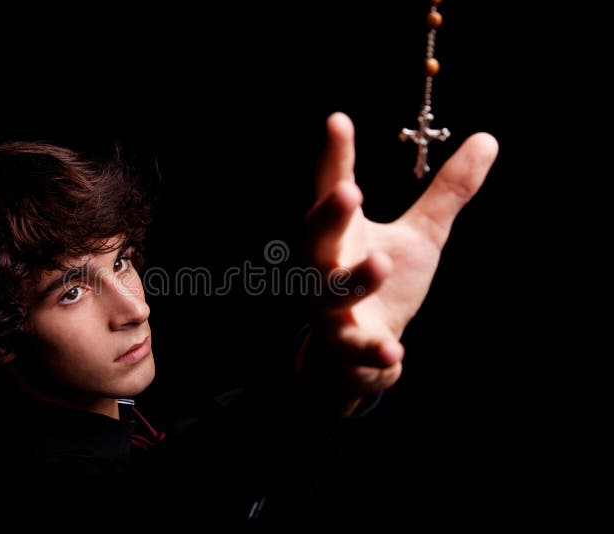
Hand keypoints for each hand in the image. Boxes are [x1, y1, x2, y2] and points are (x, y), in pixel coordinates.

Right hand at [300, 112, 497, 414]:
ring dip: (355, 278)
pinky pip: (355, 346)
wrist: (353, 354)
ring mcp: (331, 307)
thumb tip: (488, 140)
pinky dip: (373, 349)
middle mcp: (328, 265)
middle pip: (318, 237)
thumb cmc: (384, 283)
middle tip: (348, 190)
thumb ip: (446, 195)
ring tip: (381, 263)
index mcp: (343, 232)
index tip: (338, 120)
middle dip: (330, 215)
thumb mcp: (420, 236)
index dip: (334, 157)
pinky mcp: (345, 345)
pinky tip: (394, 352)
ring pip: (333, 292)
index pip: (333, 188)